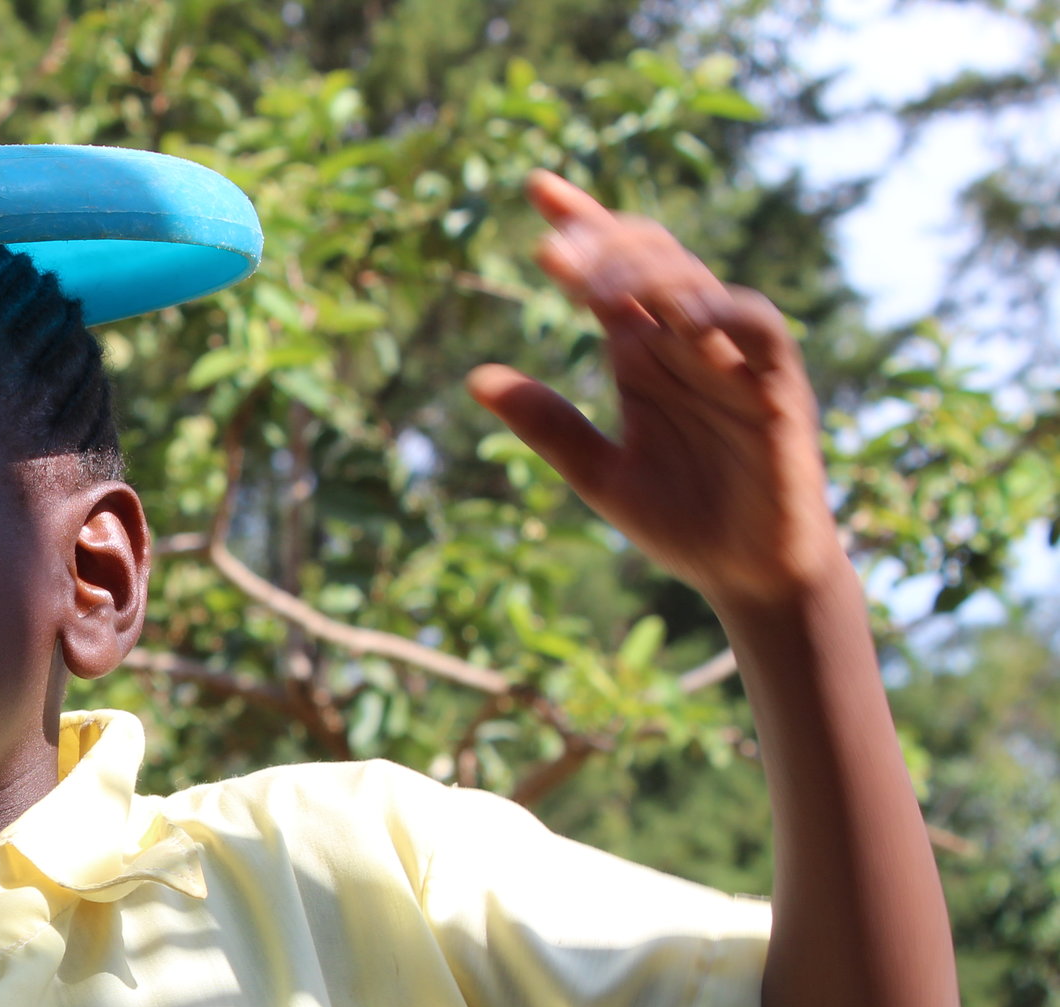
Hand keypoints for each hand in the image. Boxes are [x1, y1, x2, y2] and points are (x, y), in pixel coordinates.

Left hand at [467, 171, 846, 616]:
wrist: (748, 576)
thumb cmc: (682, 520)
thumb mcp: (599, 475)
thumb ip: (548, 426)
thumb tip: (474, 377)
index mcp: (642, 355)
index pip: (610, 273)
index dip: (582, 223)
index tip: (536, 186)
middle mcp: (687, 344)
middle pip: (649, 263)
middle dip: (602, 246)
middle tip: (551, 251)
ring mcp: (733, 360)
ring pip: (696, 284)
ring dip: (648, 276)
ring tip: (595, 288)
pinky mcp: (777, 386)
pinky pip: (759, 329)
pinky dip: (725, 312)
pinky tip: (683, 314)